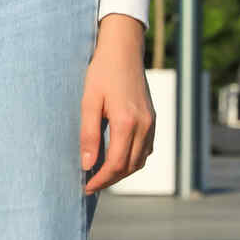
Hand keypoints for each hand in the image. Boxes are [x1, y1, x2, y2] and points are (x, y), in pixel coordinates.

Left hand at [80, 13, 153, 194]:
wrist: (123, 51)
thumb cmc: (101, 73)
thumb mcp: (88, 102)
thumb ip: (88, 135)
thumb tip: (87, 165)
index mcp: (126, 122)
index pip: (115, 164)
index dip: (100, 180)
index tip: (86, 187)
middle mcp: (144, 125)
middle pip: (129, 166)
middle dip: (110, 180)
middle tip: (90, 185)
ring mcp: (151, 122)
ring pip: (140, 160)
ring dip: (122, 172)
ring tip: (102, 176)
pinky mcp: (153, 118)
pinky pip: (146, 148)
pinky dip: (133, 159)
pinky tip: (117, 159)